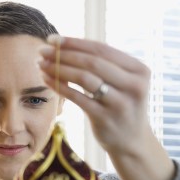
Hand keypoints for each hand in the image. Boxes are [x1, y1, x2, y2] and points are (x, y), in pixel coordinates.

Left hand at [38, 35, 174, 179]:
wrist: (131, 141)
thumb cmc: (120, 105)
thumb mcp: (122, 82)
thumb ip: (103, 65)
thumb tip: (67, 44)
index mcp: (139, 70)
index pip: (101, 49)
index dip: (74, 42)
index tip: (53, 39)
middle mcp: (133, 85)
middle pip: (92, 62)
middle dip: (64, 54)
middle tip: (42, 50)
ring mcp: (120, 103)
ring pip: (84, 78)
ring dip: (59, 68)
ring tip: (41, 64)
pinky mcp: (105, 118)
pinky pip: (77, 98)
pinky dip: (60, 86)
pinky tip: (46, 80)